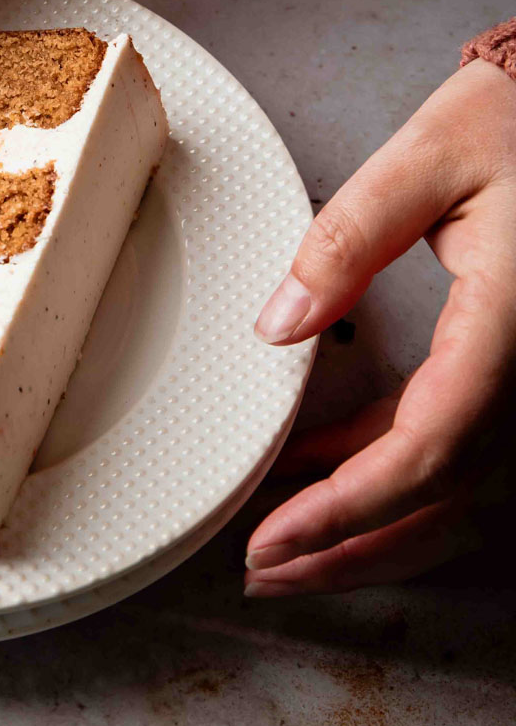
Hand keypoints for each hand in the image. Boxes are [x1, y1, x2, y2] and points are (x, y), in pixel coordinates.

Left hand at [245, 58, 515, 595]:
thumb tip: (277, 325)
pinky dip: (395, 477)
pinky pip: (464, 452)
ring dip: (373, 531)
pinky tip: (324, 471)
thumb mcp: (429, 156)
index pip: (430, 448)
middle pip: (447, 501)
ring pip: (462, 497)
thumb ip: (348, 237)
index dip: (346, 507)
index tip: (269, 534)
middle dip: (348, 547)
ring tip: (282, 544)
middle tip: (260, 569)